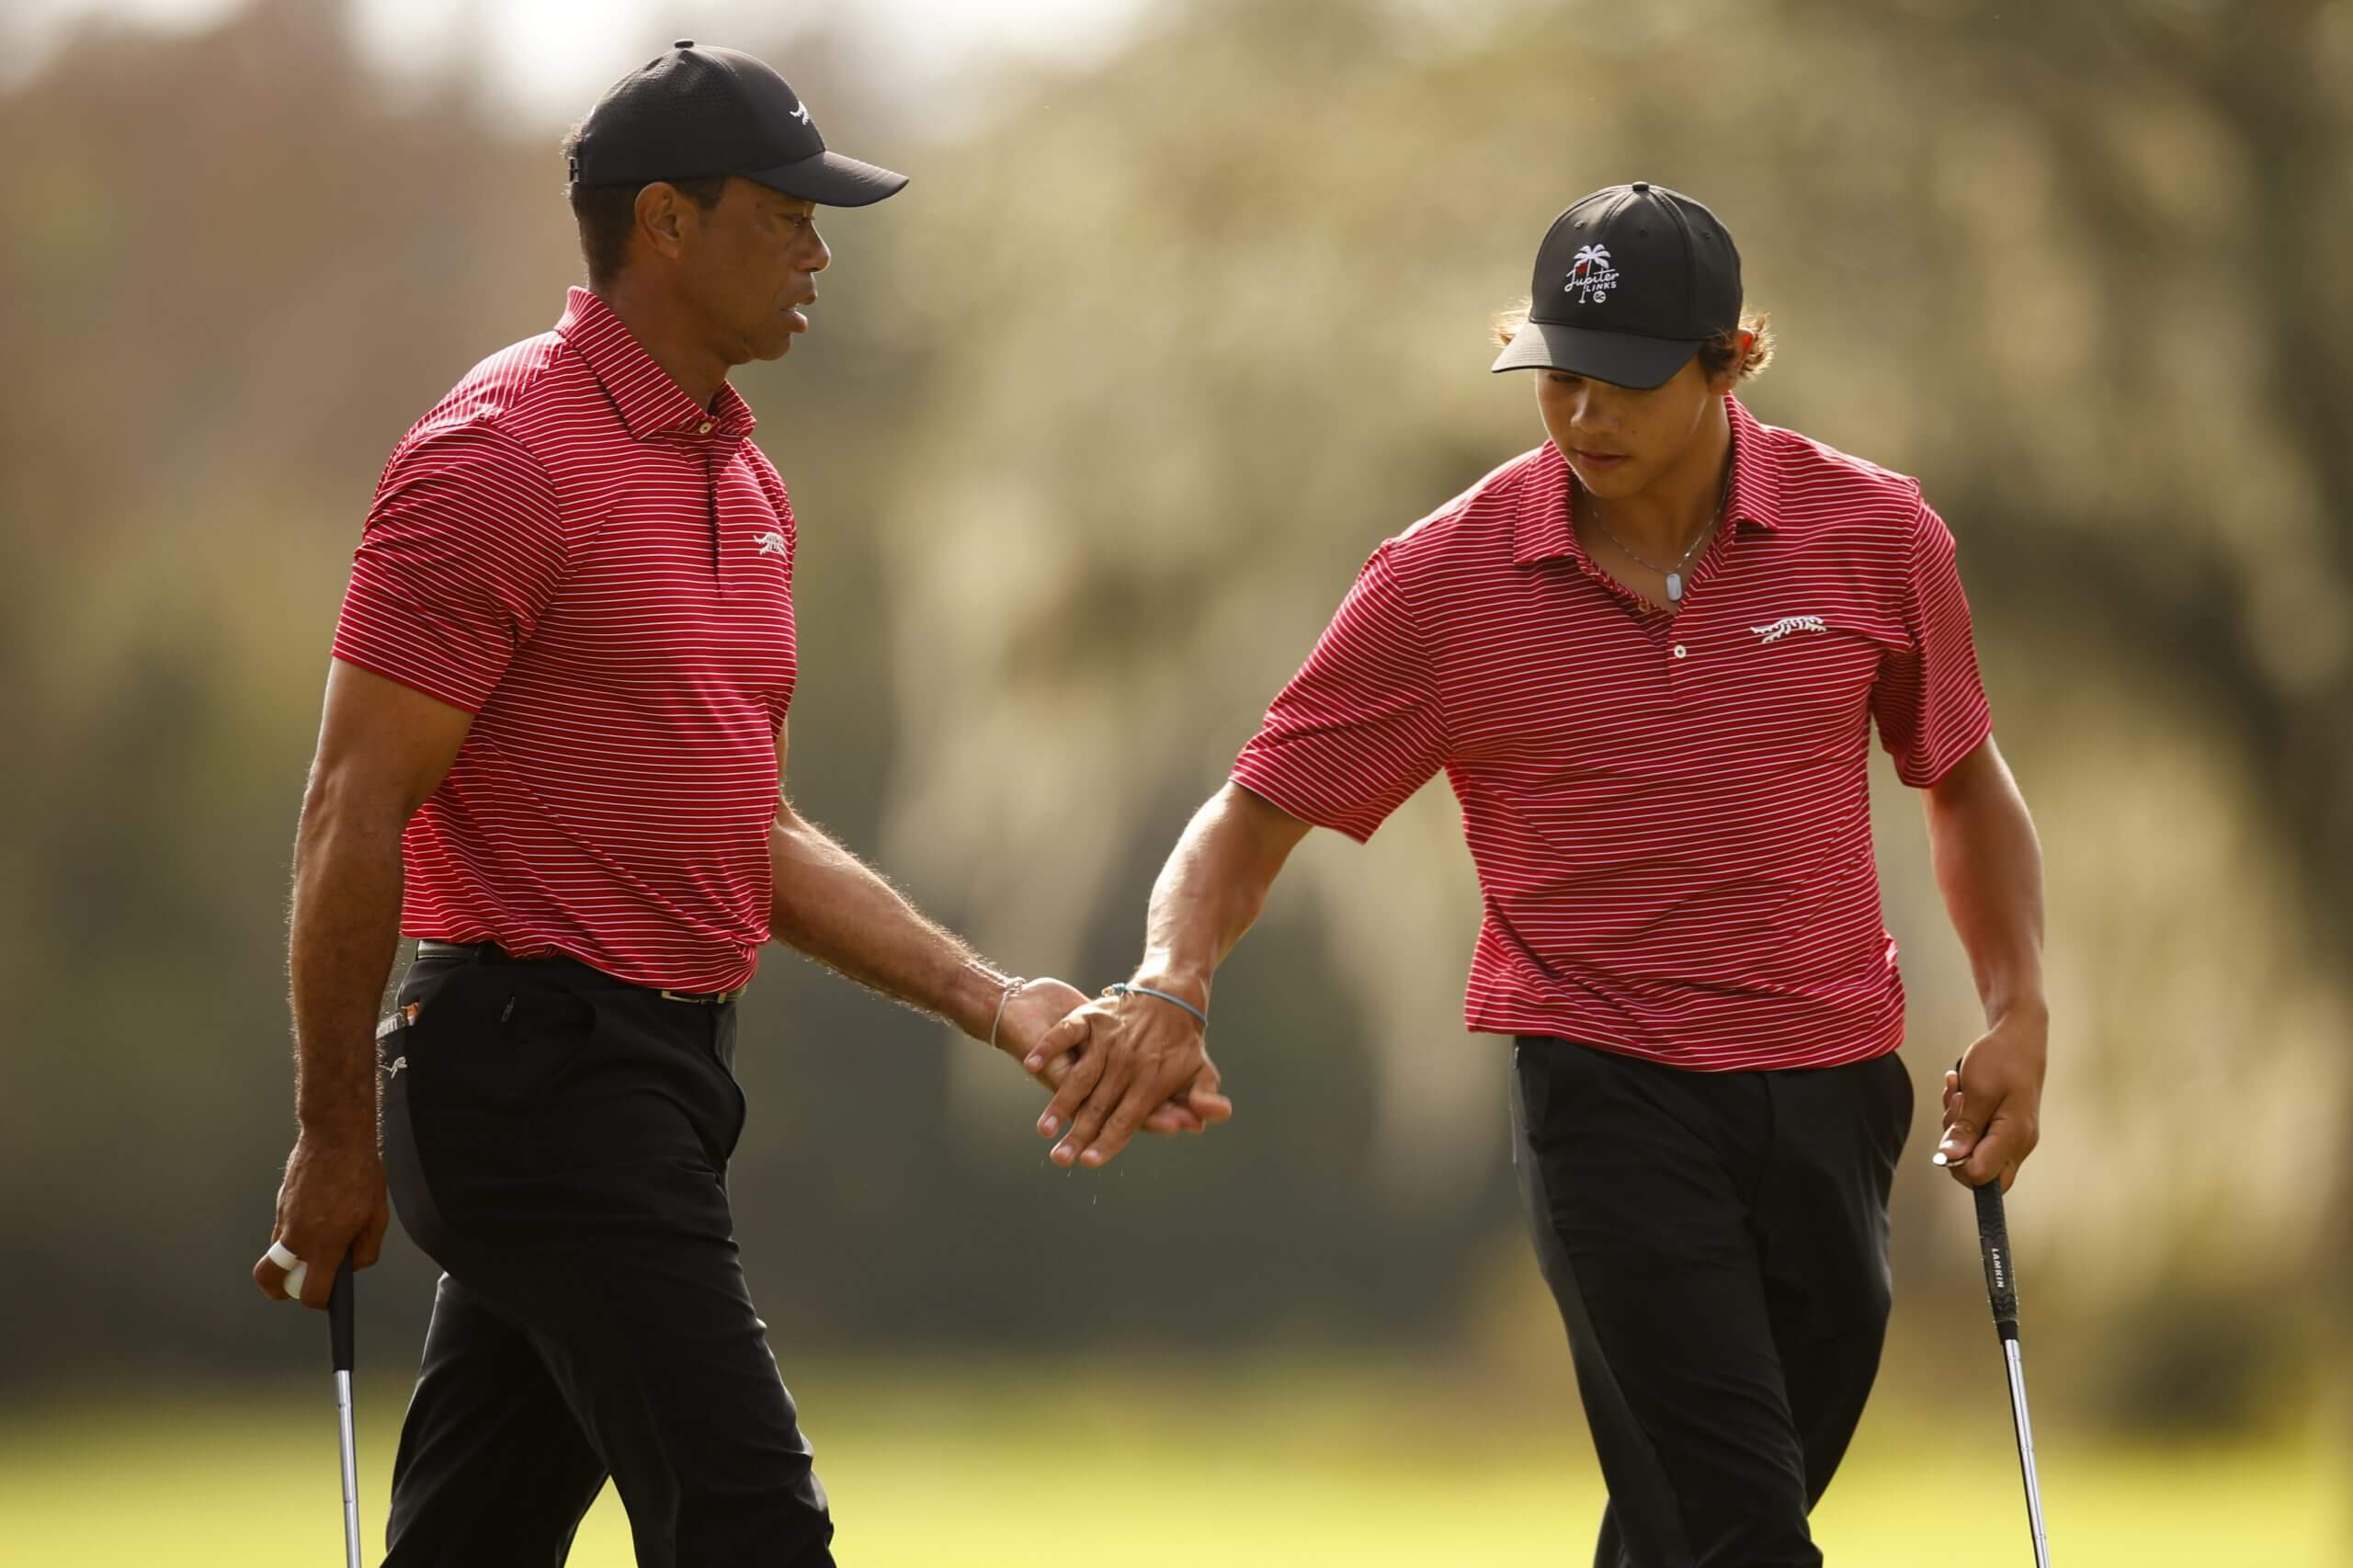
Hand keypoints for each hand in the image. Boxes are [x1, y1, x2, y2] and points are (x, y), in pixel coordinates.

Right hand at [252, 1126, 388, 1308]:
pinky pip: (282, 1229)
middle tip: (302, 1282)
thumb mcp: (377, 1214)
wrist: (335, 1135)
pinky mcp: (280, 1203)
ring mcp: (283, 1218)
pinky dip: (294, 1233)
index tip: (328, 1299)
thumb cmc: (360, 1172)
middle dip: (281, 1289)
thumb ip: (367, 1248)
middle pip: (270, 1279)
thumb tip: (354, 1266)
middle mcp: (297, 1235)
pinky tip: (318, 1216)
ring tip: (318, 1242)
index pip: (311, 1292)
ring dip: (290, 1257)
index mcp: (324, 1243)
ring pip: (276, 1252)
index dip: (319, 1301)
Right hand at [1028, 979, 1233, 1168]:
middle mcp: (1126, 1063)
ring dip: (1061, 1103)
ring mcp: (1106, 1040)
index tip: (1090, 1161)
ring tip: (1045, 1129)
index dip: (1108, 1142)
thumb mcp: (1200, 1069)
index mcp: (1150, 1080)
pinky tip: (1032, 1065)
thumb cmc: (1183, 1039)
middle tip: (1061, 1159)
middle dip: (1079, 1134)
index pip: (1127, 1118)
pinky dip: (1049, 1046)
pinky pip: (1066, 1033)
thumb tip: (1209, 1121)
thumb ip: (1202, 1098)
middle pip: (1098, 1106)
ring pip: (1080, 1078)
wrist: (1169, 991)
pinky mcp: (1089, 1016)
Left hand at [1936, 1006, 2047, 1190]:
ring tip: (1958, 1092)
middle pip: (1981, 1172)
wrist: (2020, 1036)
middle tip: (1956, 1110)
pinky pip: (1979, 1136)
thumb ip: (1965, 1128)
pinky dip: (1964, 1117)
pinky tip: (1962, 1092)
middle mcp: (2020, 1143)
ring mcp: (2015, 1137)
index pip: (1980, 1177)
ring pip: (1976, 1153)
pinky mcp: (2008, 1128)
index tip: (1952, 1131)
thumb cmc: (2002, 1057)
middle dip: (1957, 1148)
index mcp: (2015, 1136)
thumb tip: (1950, 1159)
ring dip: (1957, 1125)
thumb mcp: (1977, 1089)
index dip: (1957, 1161)